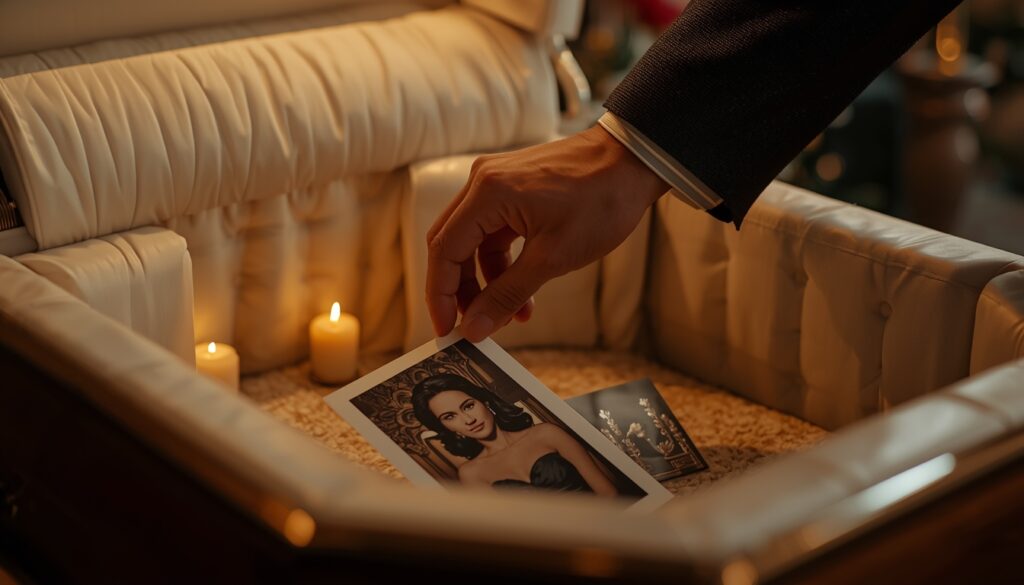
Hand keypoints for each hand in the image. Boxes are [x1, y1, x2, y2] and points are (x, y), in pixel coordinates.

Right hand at [425, 125, 666, 341]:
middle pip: (451, 245)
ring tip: (513, 314)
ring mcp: (498, 182)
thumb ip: (507, 295)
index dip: (440, 295)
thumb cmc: (601, 201)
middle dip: (460, 291)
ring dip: (487, 280)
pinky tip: (524, 290)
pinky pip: (494, 231)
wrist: (635, 162)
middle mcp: (483, 181)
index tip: (446, 329)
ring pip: (473, 241)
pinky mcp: (514, 188)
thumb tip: (474, 327)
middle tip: (473, 325)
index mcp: (487, 193)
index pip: (443, 251)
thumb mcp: (553, 258)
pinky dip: (503, 262)